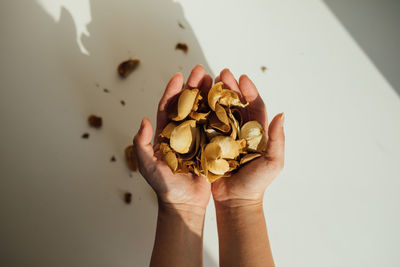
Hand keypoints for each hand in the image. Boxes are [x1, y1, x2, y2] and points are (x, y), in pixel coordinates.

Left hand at [134, 65, 212, 210]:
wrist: (184, 202)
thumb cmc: (163, 185)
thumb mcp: (147, 165)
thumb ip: (141, 144)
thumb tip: (144, 120)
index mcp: (166, 133)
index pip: (168, 108)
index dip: (173, 91)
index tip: (179, 76)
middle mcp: (182, 131)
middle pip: (188, 104)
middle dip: (194, 87)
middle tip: (202, 71)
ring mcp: (197, 137)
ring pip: (203, 112)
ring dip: (208, 95)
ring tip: (216, 80)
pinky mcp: (210, 145)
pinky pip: (216, 126)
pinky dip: (221, 113)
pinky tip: (227, 101)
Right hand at [211, 69, 284, 206]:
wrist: (235, 200)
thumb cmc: (256, 183)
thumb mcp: (272, 162)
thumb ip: (277, 140)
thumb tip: (281, 115)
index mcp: (256, 132)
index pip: (254, 106)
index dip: (249, 91)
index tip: (242, 78)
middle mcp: (240, 130)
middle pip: (235, 104)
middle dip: (230, 87)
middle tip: (222, 73)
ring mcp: (224, 135)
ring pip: (220, 110)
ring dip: (215, 95)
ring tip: (208, 81)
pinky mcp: (210, 142)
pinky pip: (206, 123)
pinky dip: (202, 111)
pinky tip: (196, 100)